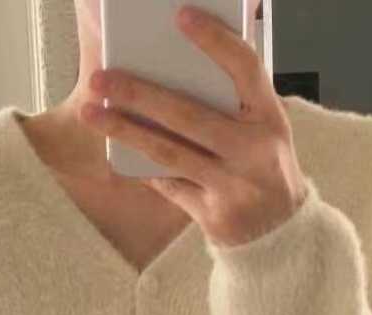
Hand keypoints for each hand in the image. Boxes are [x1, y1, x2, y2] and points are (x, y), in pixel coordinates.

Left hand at [81, 3, 308, 247]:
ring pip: (170, 153)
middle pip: (189, 115)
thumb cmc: (263, 169)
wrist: (280, 236)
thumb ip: (236, 98)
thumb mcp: (265, 129)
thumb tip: (188, 56)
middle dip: (140, 94)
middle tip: (101, 78)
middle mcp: (254, 151)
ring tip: (92, 113)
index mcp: (270, 118)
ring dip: (126, 131)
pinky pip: (169, 186)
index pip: (245, 68)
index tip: (181, 16)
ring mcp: (234, 186)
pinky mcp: (214, 216)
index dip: (215, 41)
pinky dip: (142, 167)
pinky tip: (116, 151)